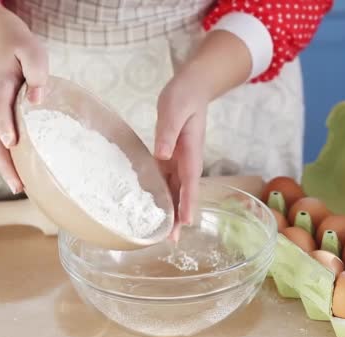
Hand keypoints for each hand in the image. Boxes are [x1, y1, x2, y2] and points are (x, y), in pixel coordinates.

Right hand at [0, 0, 47, 193]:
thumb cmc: (19, 50)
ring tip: (18, 188)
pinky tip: (20, 175)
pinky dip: (6, 159)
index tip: (12, 142)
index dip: (4, 125)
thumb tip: (37, 99)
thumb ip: (36, 71)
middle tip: (17, 185)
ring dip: (4, 167)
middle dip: (3, 162)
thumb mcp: (31, 50)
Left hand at [154, 30, 251, 239]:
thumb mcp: (174, 109)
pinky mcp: (168, 156)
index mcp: (191, 151)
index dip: (188, 202)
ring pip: (175, 190)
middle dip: (179, 217)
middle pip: (184, 193)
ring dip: (171, 211)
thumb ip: (168, 132)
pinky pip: (165, 180)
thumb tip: (162, 155)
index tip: (186, 222)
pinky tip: (154, 207)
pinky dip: (161, 195)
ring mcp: (178, 160)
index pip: (190, 181)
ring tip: (163, 233)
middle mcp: (186, 160)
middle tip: (173, 240)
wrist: (191, 87)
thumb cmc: (183, 96)